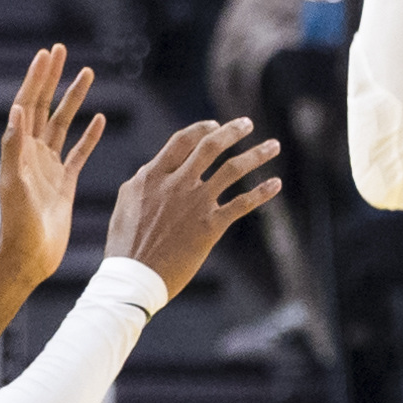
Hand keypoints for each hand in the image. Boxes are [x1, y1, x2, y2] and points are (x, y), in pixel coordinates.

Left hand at [0, 45, 103, 281]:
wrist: (28, 258)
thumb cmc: (17, 225)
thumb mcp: (14, 184)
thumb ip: (14, 147)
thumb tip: (17, 109)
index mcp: (20, 150)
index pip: (29, 104)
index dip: (38, 78)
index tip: (47, 53)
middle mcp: (33, 154)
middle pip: (46, 106)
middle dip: (53, 78)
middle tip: (62, 50)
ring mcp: (49, 167)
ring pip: (64, 124)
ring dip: (74, 99)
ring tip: (87, 73)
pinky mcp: (65, 183)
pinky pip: (79, 152)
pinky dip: (90, 135)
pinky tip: (100, 120)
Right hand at [104, 118, 284, 299]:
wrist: (132, 279)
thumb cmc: (125, 246)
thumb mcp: (126, 205)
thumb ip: (144, 183)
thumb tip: (153, 169)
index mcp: (152, 177)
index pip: (182, 141)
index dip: (201, 129)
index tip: (215, 124)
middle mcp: (176, 184)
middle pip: (210, 146)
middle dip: (232, 131)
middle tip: (247, 123)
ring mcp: (195, 204)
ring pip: (233, 169)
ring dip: (257, 154)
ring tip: (274, 146)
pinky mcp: (210, 226)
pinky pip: (242, 203)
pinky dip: (262, 191)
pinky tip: (276, 184)